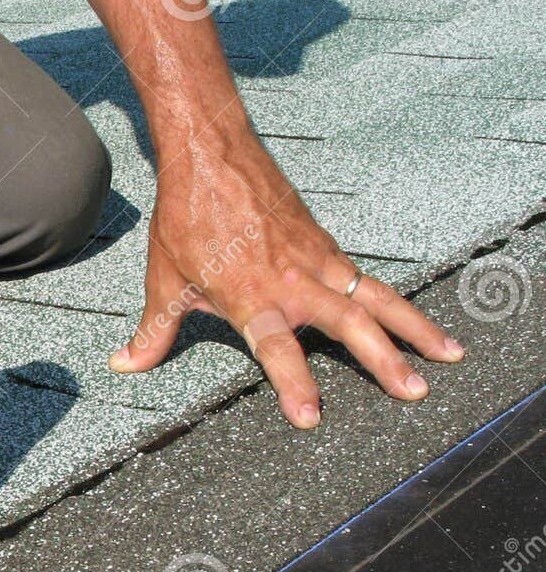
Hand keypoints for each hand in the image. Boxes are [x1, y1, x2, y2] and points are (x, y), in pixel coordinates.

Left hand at [109, 135, 465, 427]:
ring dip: (413, 327)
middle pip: (349, 324)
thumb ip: (154, 332)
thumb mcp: (164, 281)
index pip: (277, 348)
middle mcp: (293, 280)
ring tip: (447, 355)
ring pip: (375, 298)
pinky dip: (394, 302)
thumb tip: (125, 364)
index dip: (294, 383)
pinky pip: (366, 279)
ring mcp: (316, 260)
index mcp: (251, 295)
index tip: (311, 417)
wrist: (212, 154)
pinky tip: (415, 322)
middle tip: (415, 391)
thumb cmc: (186, 218)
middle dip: (385, 359)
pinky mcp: (325, 245)